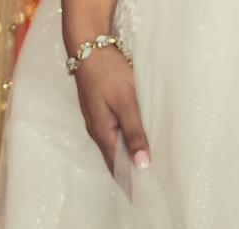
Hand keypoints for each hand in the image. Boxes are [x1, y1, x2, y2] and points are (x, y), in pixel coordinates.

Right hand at [72, 47, 149, 172]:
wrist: (87, 45)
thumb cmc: (107, 72)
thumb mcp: (125, 101)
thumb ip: (134, 132)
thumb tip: (142, 164)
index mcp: (102, 132)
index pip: (118, 167)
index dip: (131, 181)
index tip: (146, 192)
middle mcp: (97, 129)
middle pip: (115, 159)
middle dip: (130, 172)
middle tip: (151, 181)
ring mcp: (97, 118)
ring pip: (114, 145)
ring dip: (128, 156)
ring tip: (147, 164)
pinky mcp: (100, 108)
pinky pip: (113, 131)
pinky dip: (125, 140)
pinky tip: (136, 138)